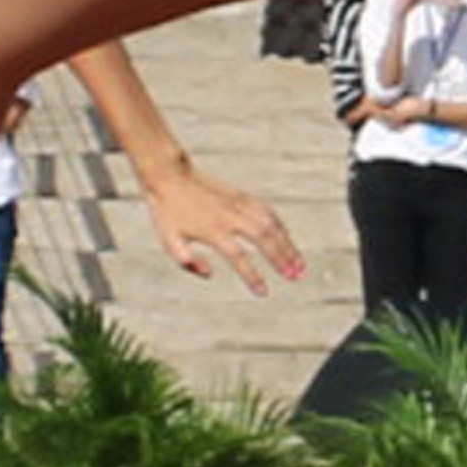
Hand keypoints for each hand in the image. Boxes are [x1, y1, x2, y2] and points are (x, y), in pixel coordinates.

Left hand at [140, 161, 304, 294]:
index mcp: (212, 230)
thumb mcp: (169, 241)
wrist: (169, 174)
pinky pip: (267, 210)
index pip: (238, 257)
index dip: (252, 276)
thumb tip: (211, 274)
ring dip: (287, 243)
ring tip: (299, 262)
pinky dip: (280, 225)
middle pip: (263, 238)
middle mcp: (229, 216)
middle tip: (295, 276)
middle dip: (281, 258)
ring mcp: (237, 203)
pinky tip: (287, 238)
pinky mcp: (240, 195)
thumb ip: (187, 262)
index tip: (264, 292)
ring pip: (270, 223)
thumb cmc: (167, 211)